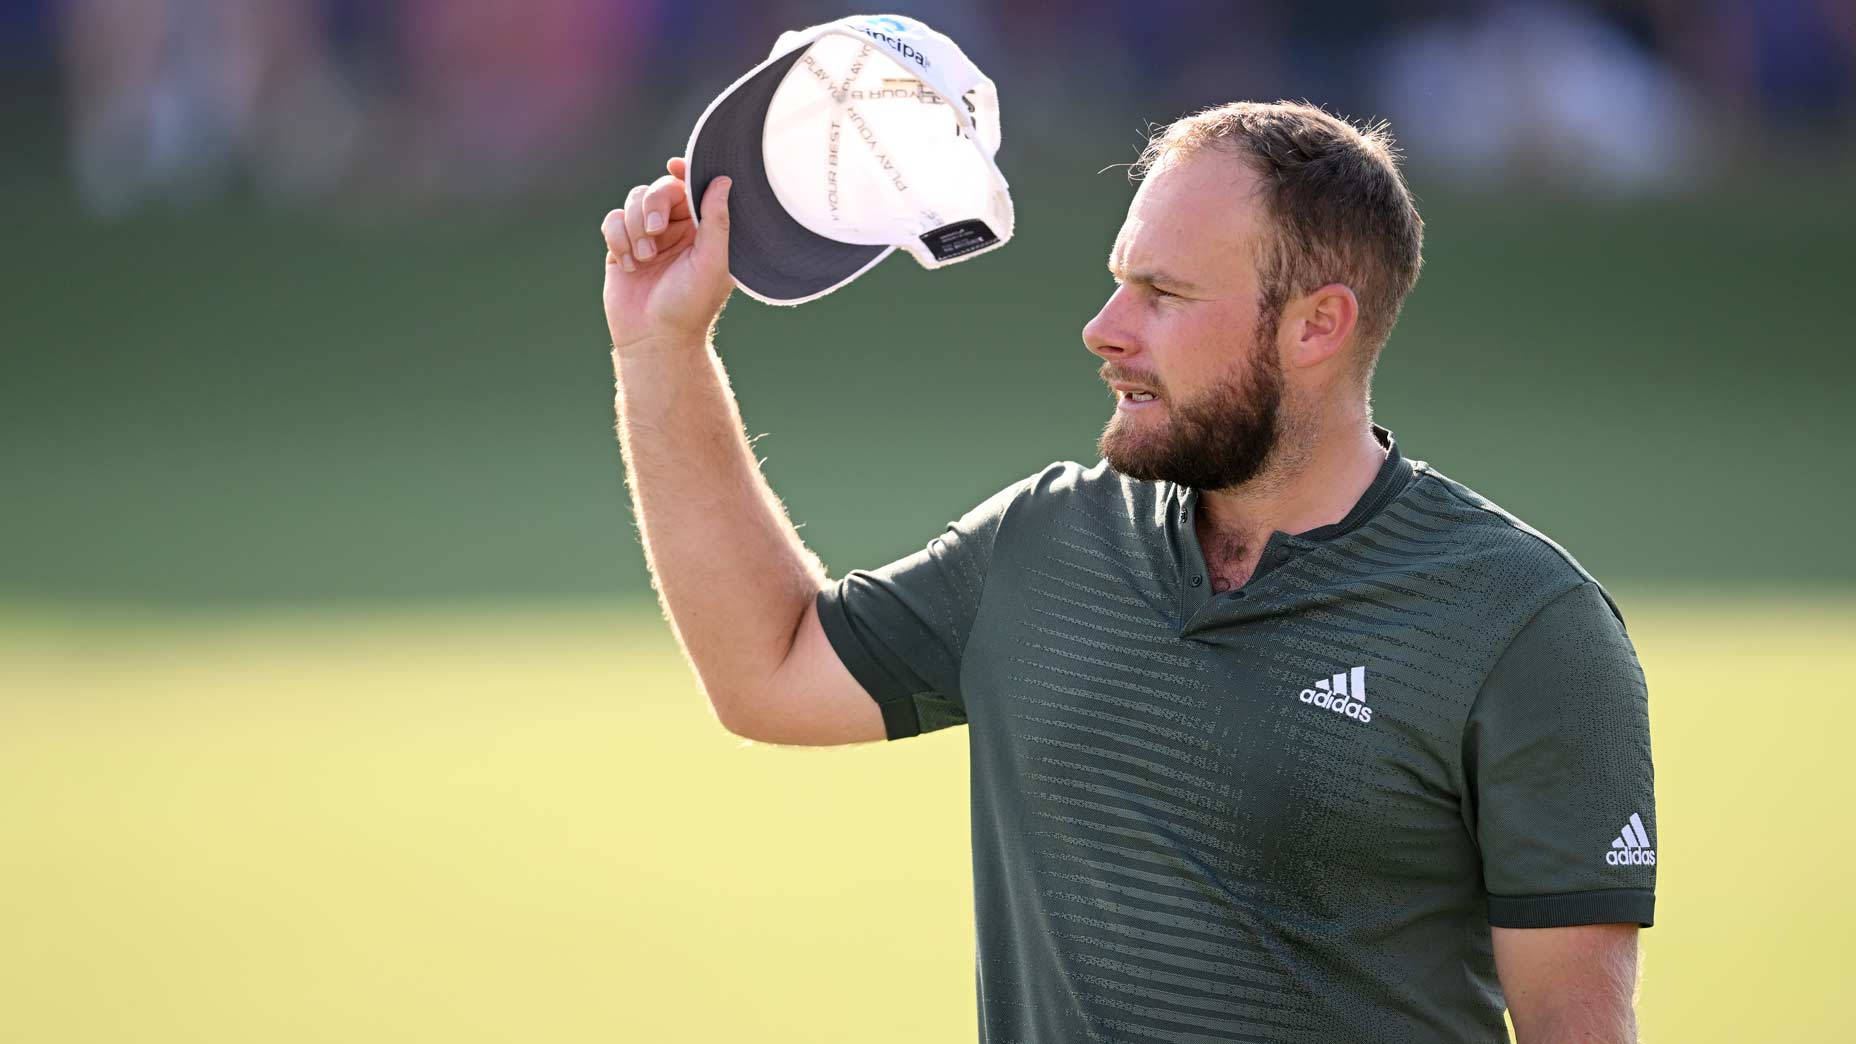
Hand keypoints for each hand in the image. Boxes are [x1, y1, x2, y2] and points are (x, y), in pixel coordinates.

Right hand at [602, 157, 733, 356]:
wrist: (654, 339)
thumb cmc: (690, 306)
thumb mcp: (712, 263)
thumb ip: (717, 221)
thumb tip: (723, 180)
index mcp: (701, 229)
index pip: (691, 188)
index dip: (683, 172)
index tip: (674, 167)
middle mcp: (674, 229)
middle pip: (659, 189)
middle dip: (654, 204)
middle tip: (656, 230)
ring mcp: (645, 237)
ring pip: (632, 202)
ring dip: (635, 227)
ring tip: (644, 259)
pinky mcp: (620, 247)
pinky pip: (611, 221)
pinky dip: (618, 238)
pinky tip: (628, 264)